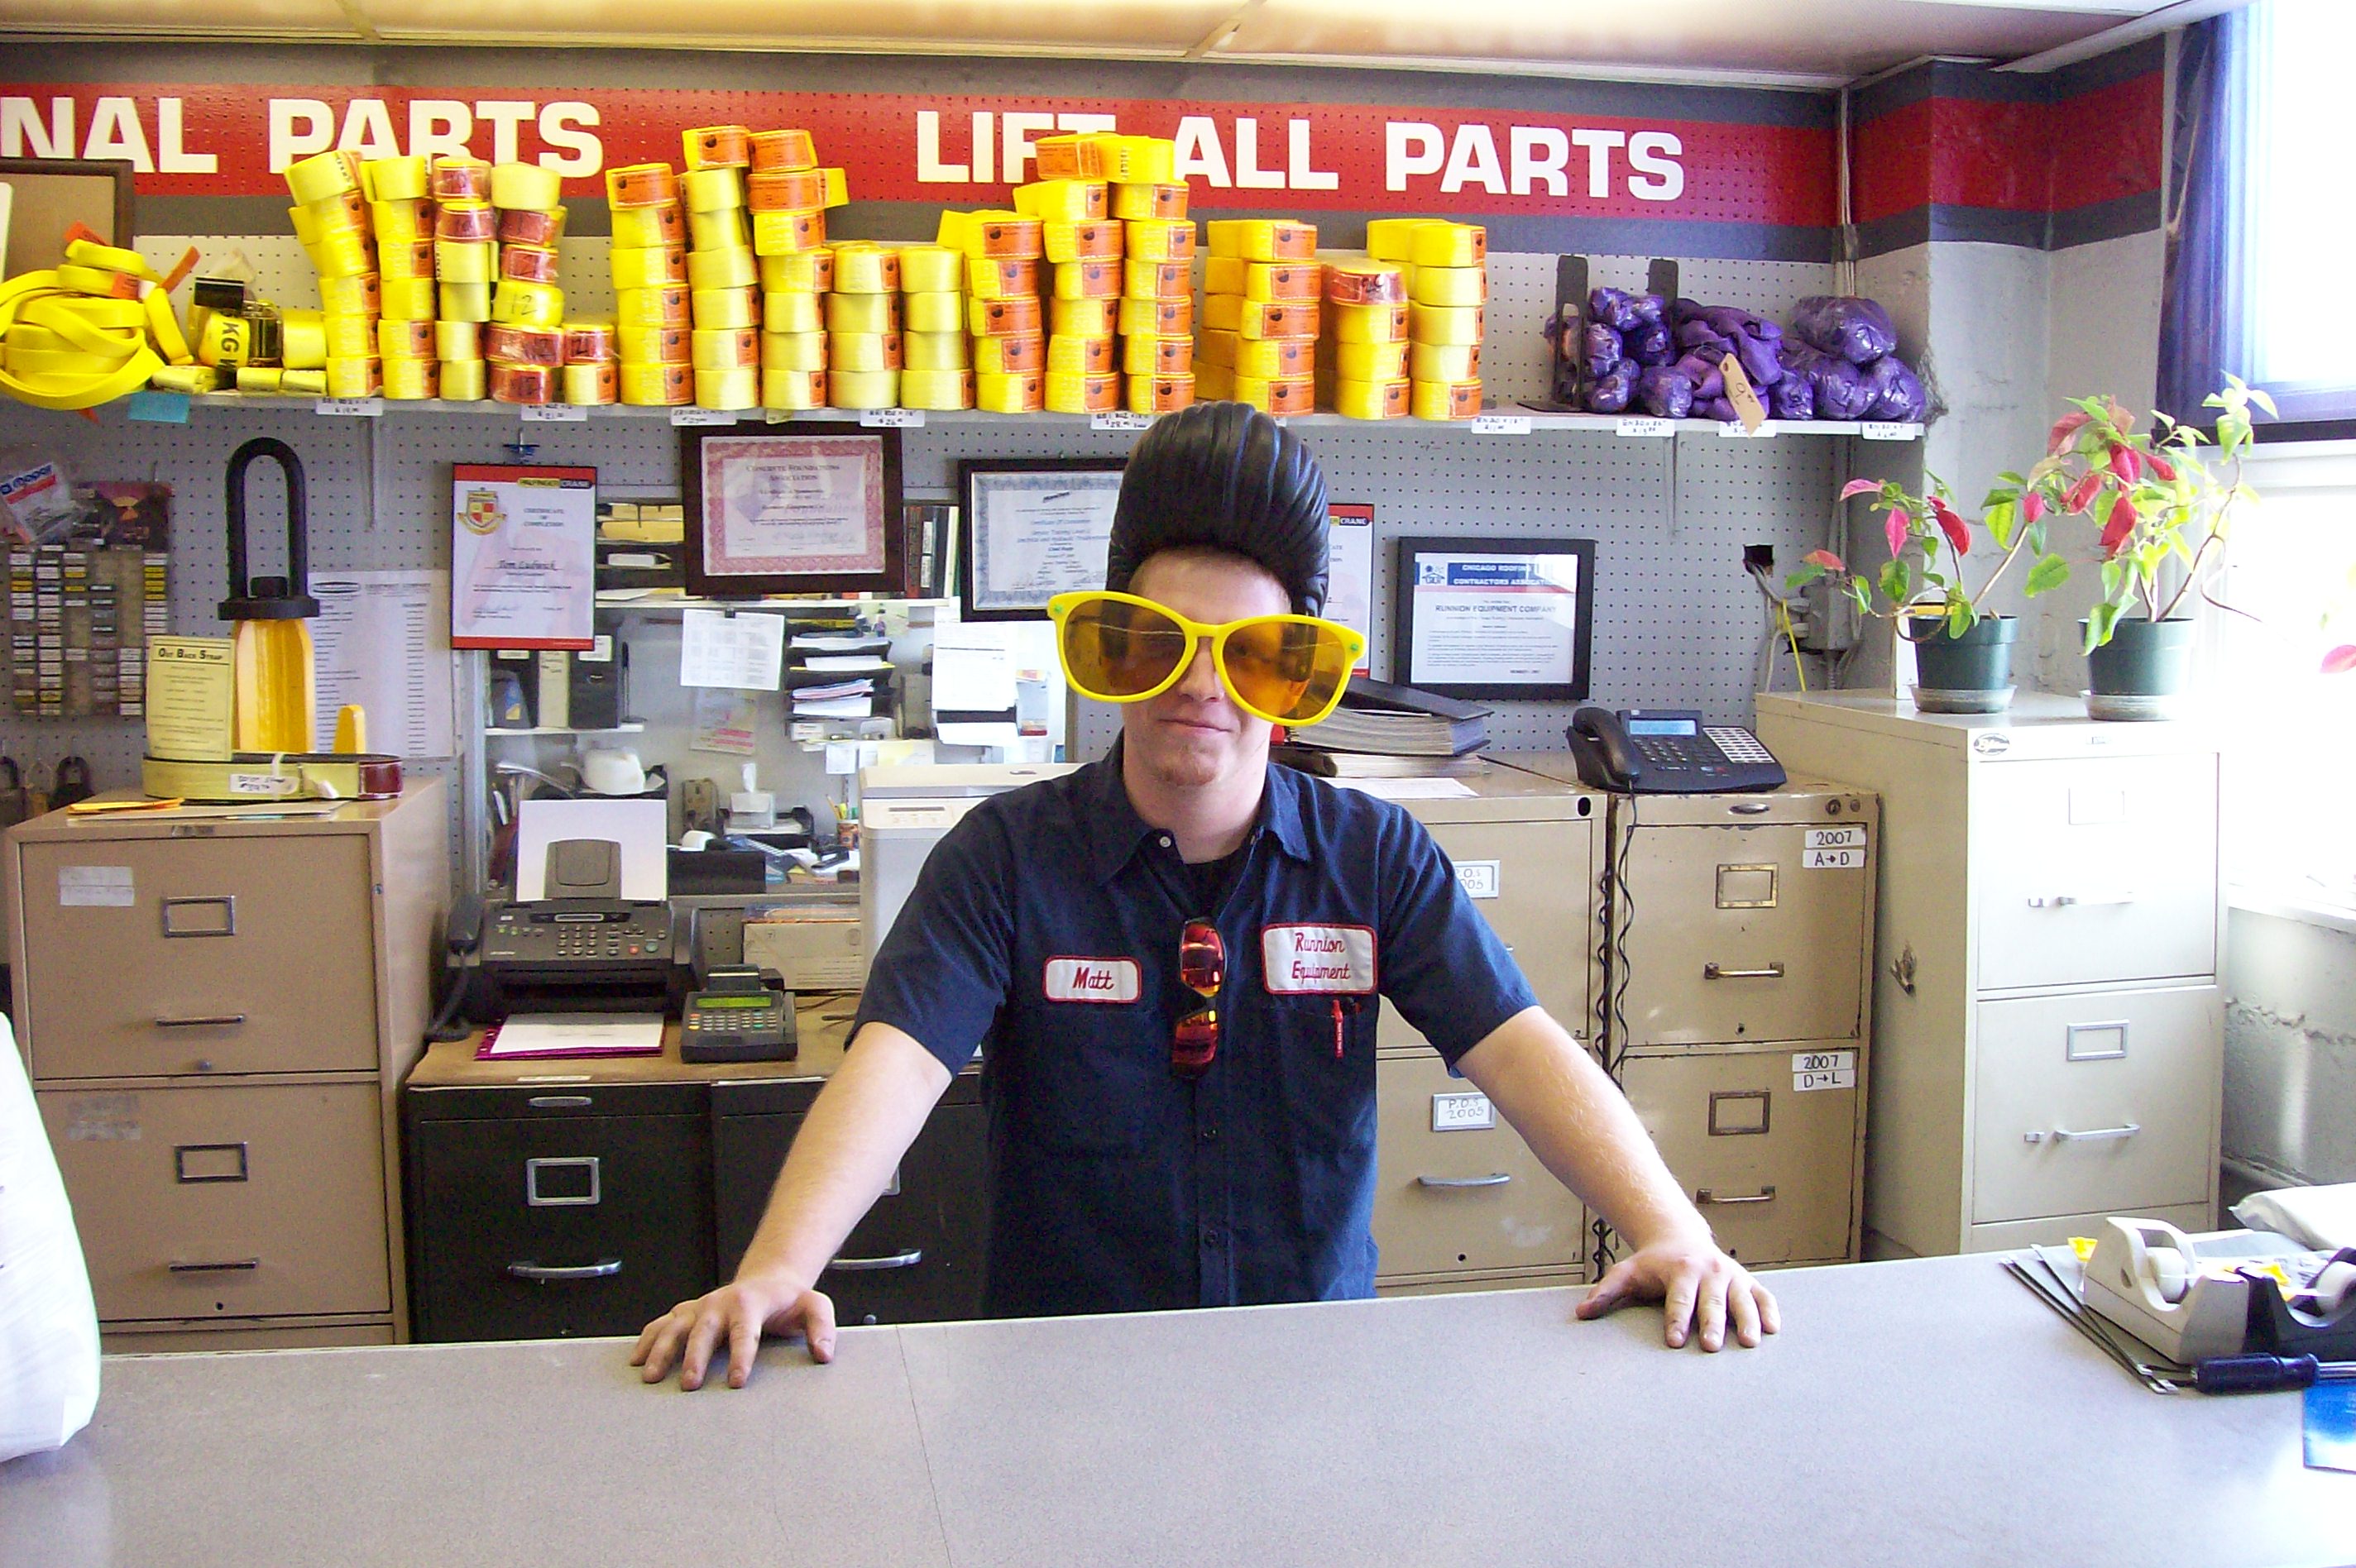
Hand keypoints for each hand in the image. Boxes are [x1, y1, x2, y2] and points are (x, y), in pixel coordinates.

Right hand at [630, 1274, 836, 1389]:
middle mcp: (721, 1302)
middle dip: (695, 1356)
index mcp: (751, 1302)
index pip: (745, 1330)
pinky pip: (663, 1324)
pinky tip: (636, 1359)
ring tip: (650, 1376)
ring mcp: (701, 1307)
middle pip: (704, 1329)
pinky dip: (647, 1339)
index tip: (738, 1381)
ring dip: (661, 1349)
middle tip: (689, 1384)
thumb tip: (823, 1353)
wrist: (768, 1280)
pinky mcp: (688, 1312)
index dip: (742, 1355)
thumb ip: (822, 1327)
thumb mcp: (815, 1306)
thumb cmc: (791, 1300)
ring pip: (675, 1325)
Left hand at [1575, 1234, 1780, 1350]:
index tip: (1672, 1341)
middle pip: (1711, 1302)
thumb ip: (1606, 1292)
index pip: (1678, 1299)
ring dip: (1747, 1320)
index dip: (1675, 1320)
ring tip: (1751, 1342)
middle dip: (1711, 1324)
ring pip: (1741, 1299)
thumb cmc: (1652, 1264)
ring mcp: (1731, 1276)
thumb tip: (1582, 1313)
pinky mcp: (1747, 1281)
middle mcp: (1709, 1271)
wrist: (1679, 1238)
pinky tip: (1774, 1329)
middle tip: (1710, 1346)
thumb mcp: (1626, 1272)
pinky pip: (1763, 1295)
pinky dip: (1770, 1310)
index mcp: (1680, 1270)